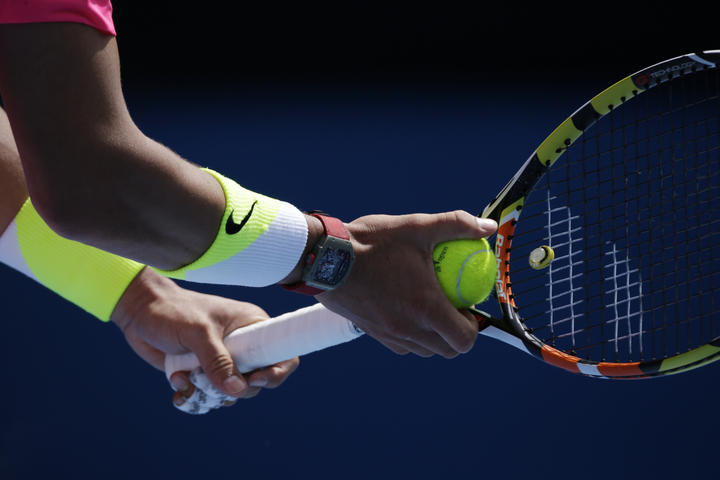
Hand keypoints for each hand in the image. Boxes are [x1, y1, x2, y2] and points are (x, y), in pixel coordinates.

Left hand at [111, 268, 298, 409]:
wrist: (139, 311)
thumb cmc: (172, 311)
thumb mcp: (198, 333)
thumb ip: (218, 361)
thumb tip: (238, 390)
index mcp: (252, 326)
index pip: (283, 352)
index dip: (277, 371)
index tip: (255, 379)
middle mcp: (242, 345)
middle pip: (256, 382)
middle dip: (232, 389)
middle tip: (209, 380)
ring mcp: (223, 361)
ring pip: (230, 394)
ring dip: (207, 395)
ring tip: (186, 378)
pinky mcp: (203, 373)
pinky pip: (208, 397)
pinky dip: (192, 397)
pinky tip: (177, 384)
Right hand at [318, 210, 496, 357]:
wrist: (324, 257)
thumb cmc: (372, 241)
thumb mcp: (417, 226)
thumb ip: (457, 224)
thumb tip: (487, 226)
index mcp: (426, 308)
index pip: (464, 339)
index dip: (474, 328)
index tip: (469, 308)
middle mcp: (408, 329)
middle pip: (446, 350)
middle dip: (457, 336)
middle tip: (454, 309)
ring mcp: (388, 334)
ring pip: (423, 350)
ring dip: (433, 337)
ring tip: (431, 310)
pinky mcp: (371, 332)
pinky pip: (400, 344)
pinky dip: (410, 335)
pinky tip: (405, 309)